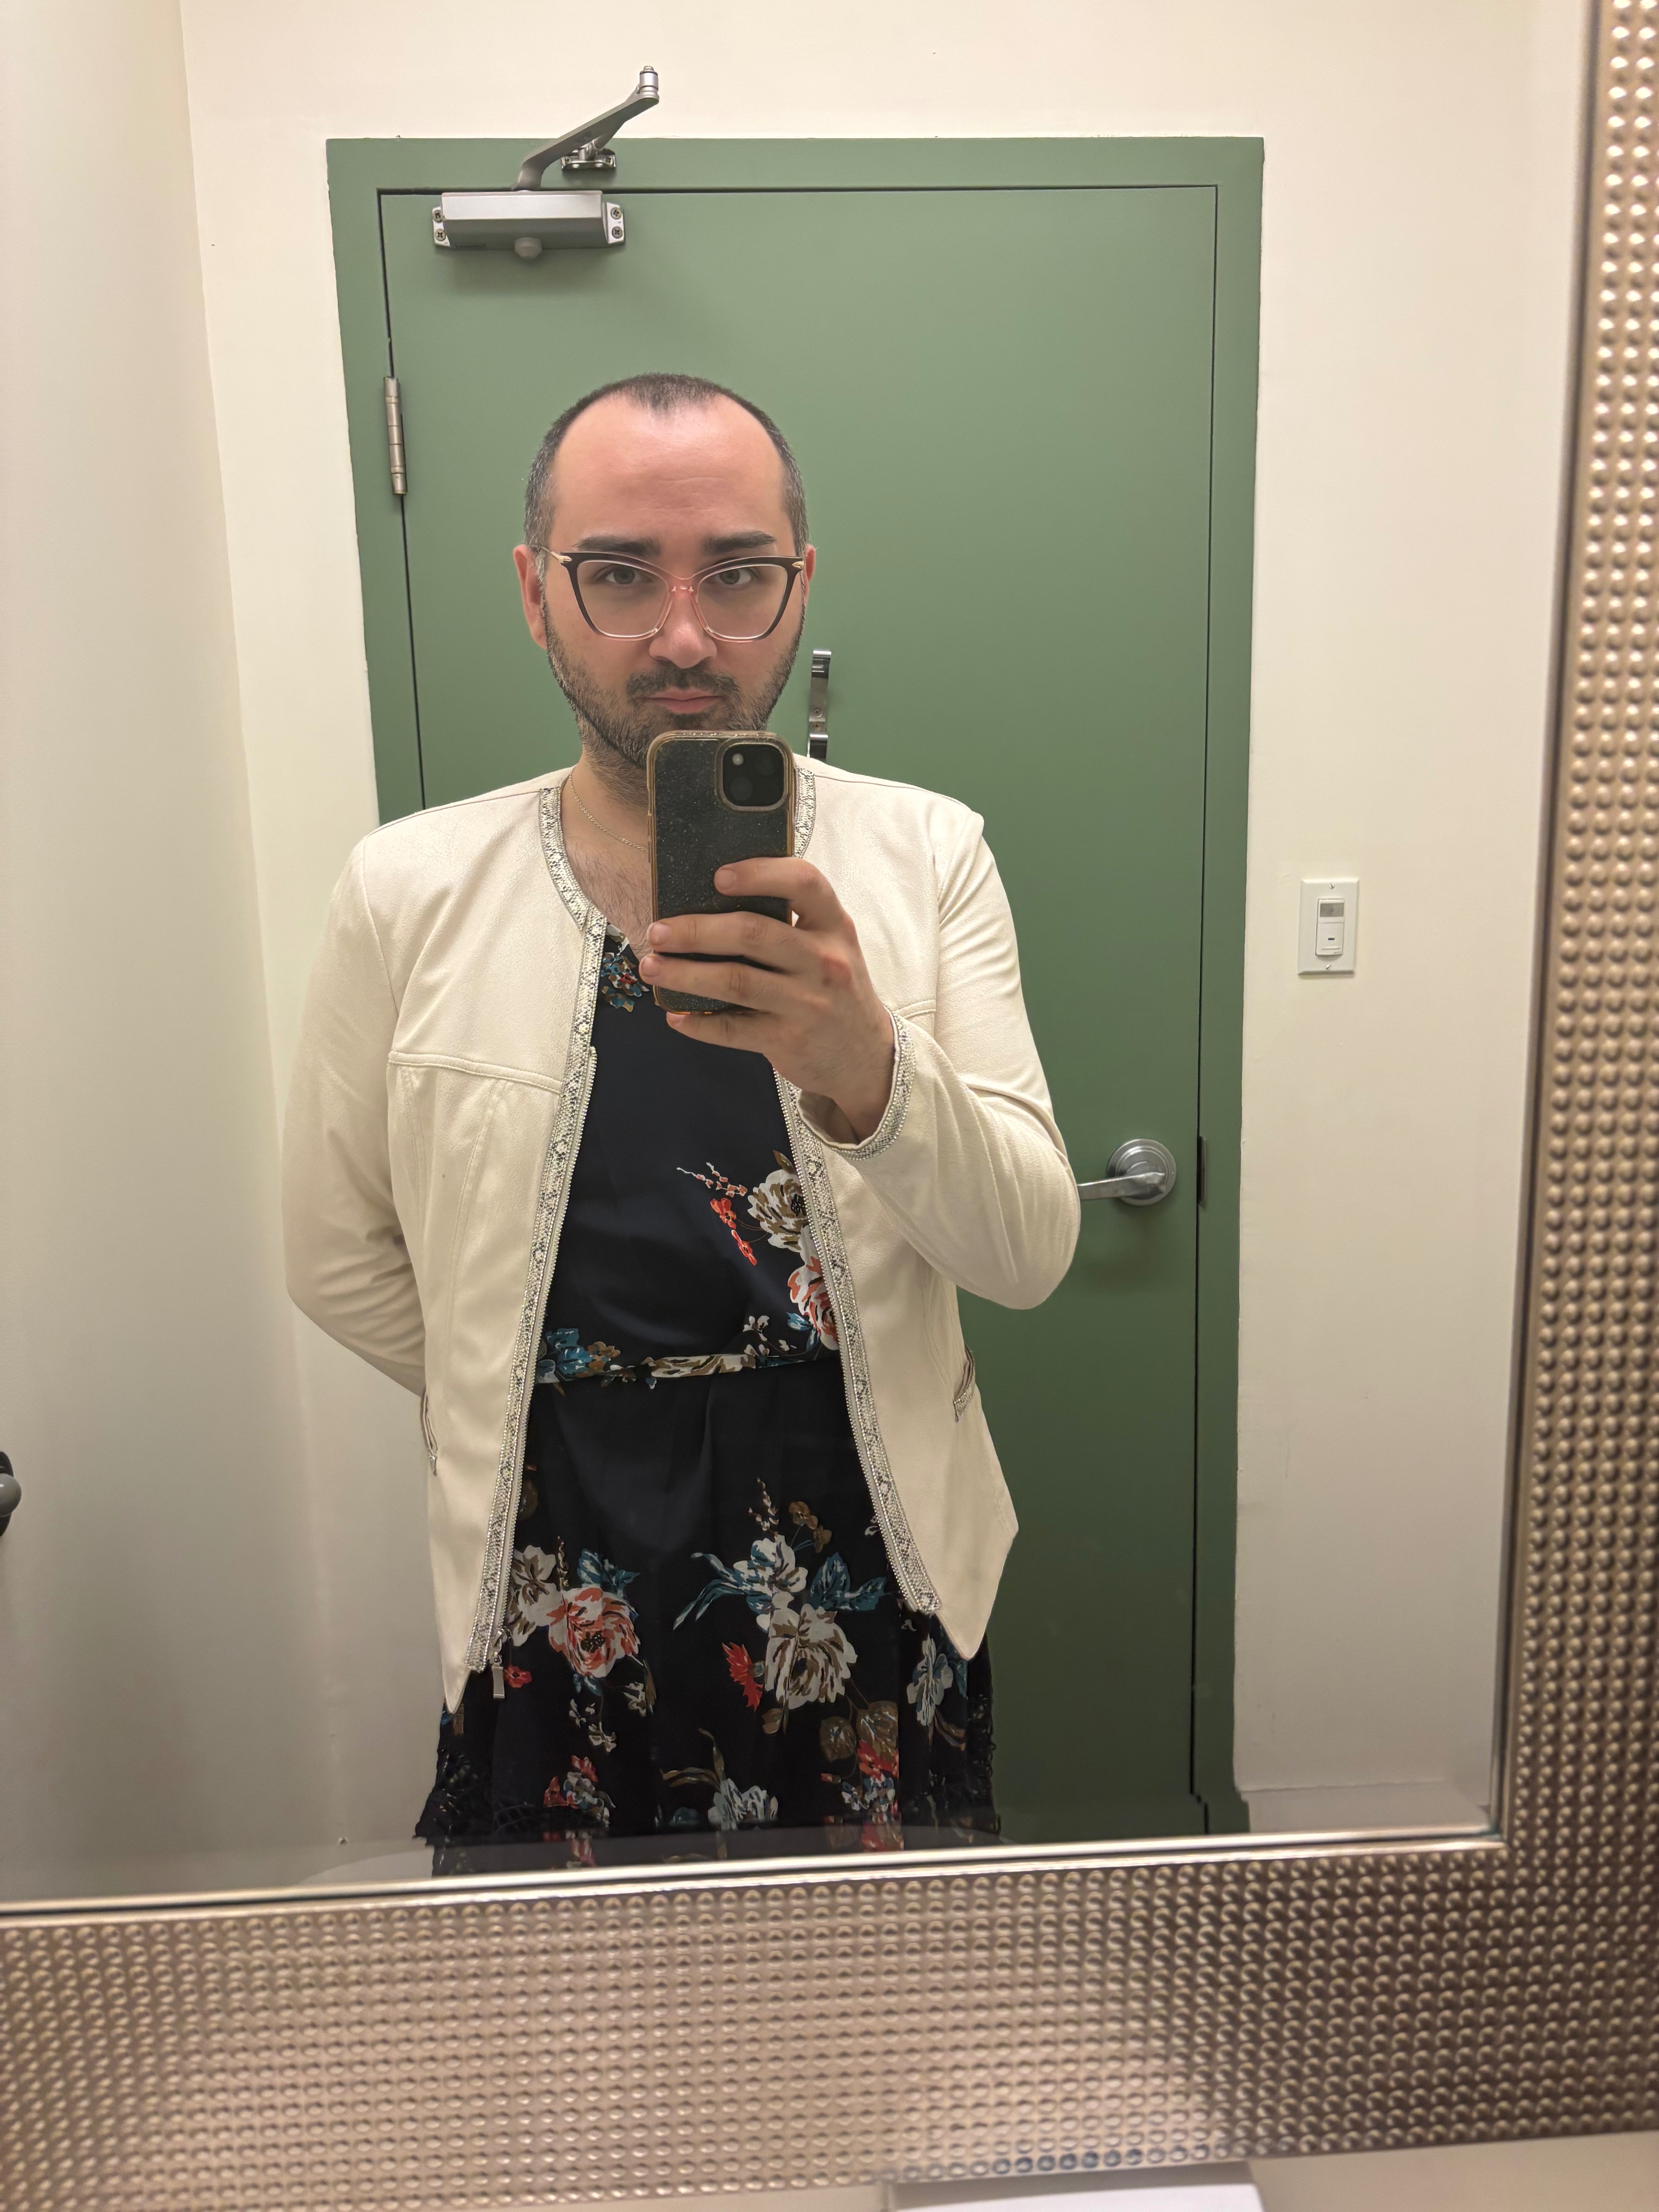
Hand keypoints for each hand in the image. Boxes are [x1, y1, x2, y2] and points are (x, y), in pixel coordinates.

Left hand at [638, 859, 894, 1142]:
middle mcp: (824, 961)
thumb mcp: (830, 947)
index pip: (803, 882)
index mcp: (834, 926)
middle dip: (695, 930)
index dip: (758, 873)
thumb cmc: (835, 990)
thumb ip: (789, 923)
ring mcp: (808, 1003)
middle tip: (658, 931)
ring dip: (685, 972)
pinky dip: (697, 1023)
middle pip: (752, 933)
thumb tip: (711, 903)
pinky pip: (732, 1028)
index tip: (717, 877)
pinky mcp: (788, 1041)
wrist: (866, 1057)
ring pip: (734, 980)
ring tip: (651, 966)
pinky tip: (674, 1015)